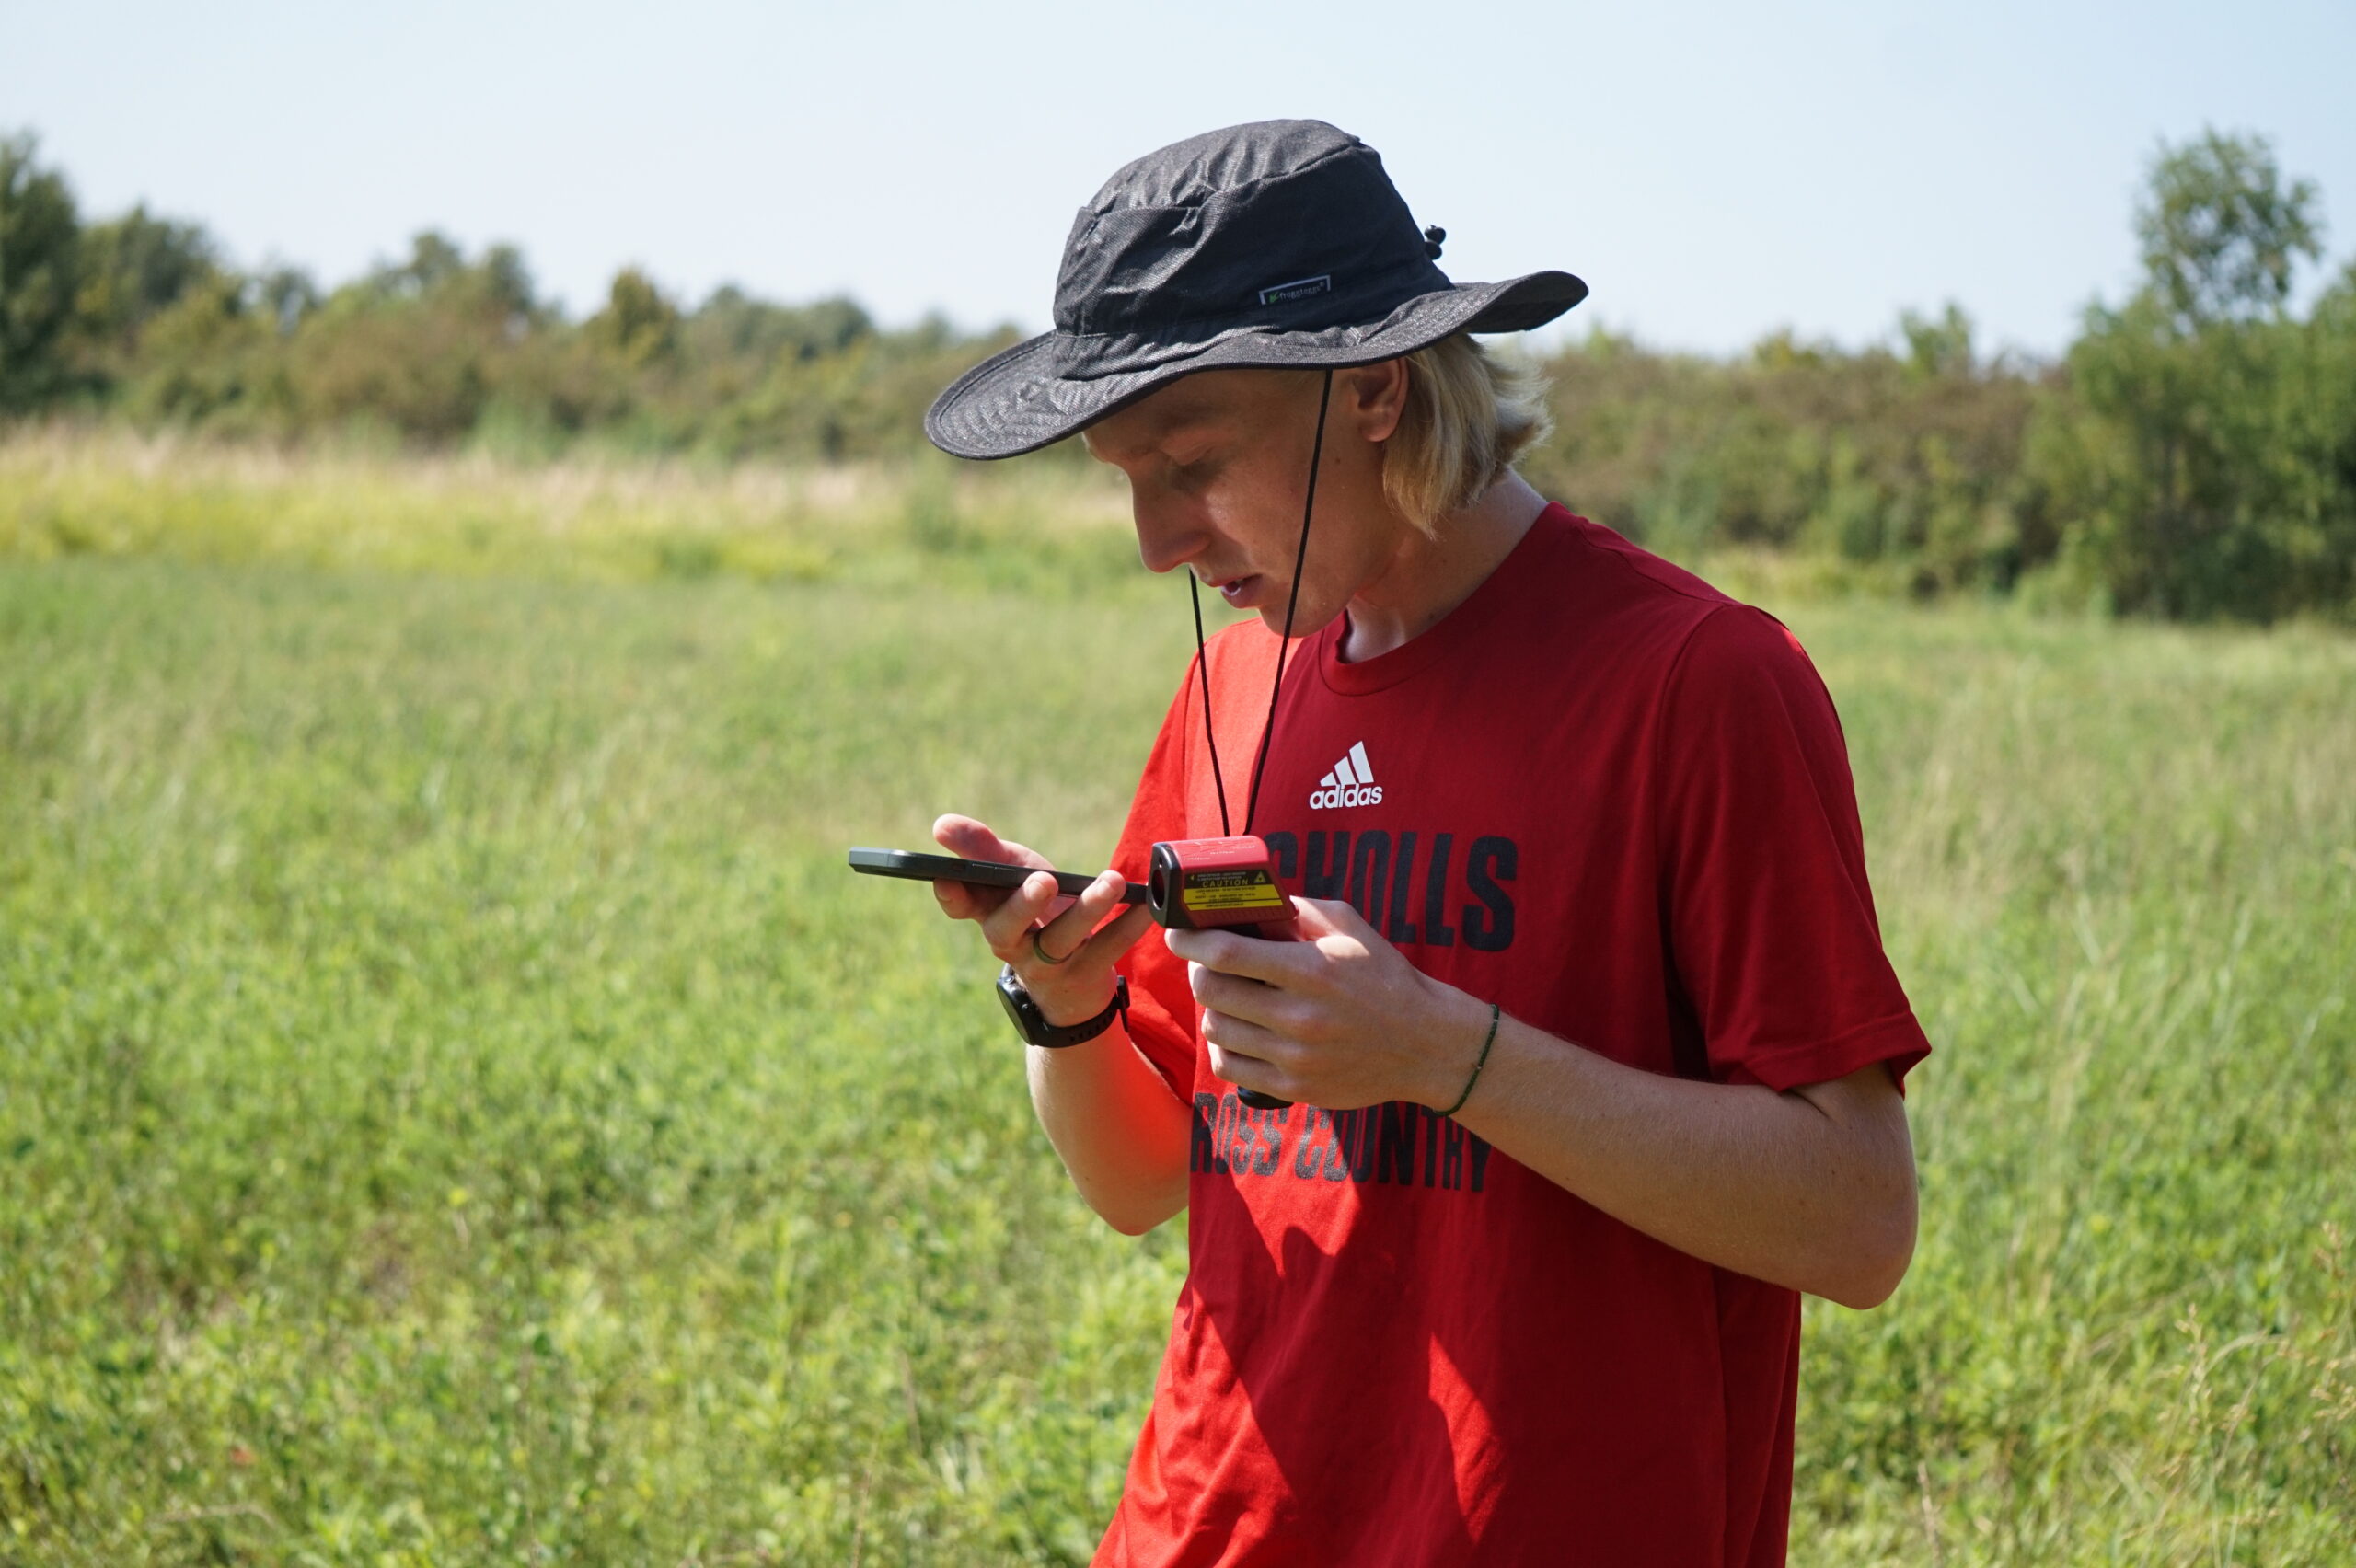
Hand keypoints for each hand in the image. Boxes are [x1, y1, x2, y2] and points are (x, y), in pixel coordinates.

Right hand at [931, 814, 1154, 1026]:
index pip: (961, 907)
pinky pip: (1107, 950)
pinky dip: (1128, 926)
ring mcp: (1047, 964)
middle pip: (1007, 929)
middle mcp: (1011, 943)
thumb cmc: (1035, 913)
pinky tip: (1145, 905)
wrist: (1069, 981)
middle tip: (1044, 880)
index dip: (952, 895)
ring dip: (1088, 909)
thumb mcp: (1012, 876)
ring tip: (1112, 881)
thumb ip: (984, 850)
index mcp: (988, 914)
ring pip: (1061, 940)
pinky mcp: (1085, 975)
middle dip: (1023, 904)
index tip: (946, 877)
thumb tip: (942, 825)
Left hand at [1165, 897, 1492, 1109]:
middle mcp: (1300, 1017)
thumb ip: (1297, 911)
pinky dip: (1222, 1045)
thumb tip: (1246, 902)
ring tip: (1225, 994)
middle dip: (1197, 970)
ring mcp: (1295, 1057)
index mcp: (1312, 971)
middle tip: (1202, 960)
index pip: (1228, 954)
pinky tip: (1236, 1030)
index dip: (1191, 941)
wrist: (1424, 1045)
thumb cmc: (1385, 978)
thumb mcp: (1350, 929)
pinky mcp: (1293, 1088)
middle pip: (1211, 992)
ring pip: (1215, 1029)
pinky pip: (1229, 1067)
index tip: (1177, 932)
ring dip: (1211, 1007)